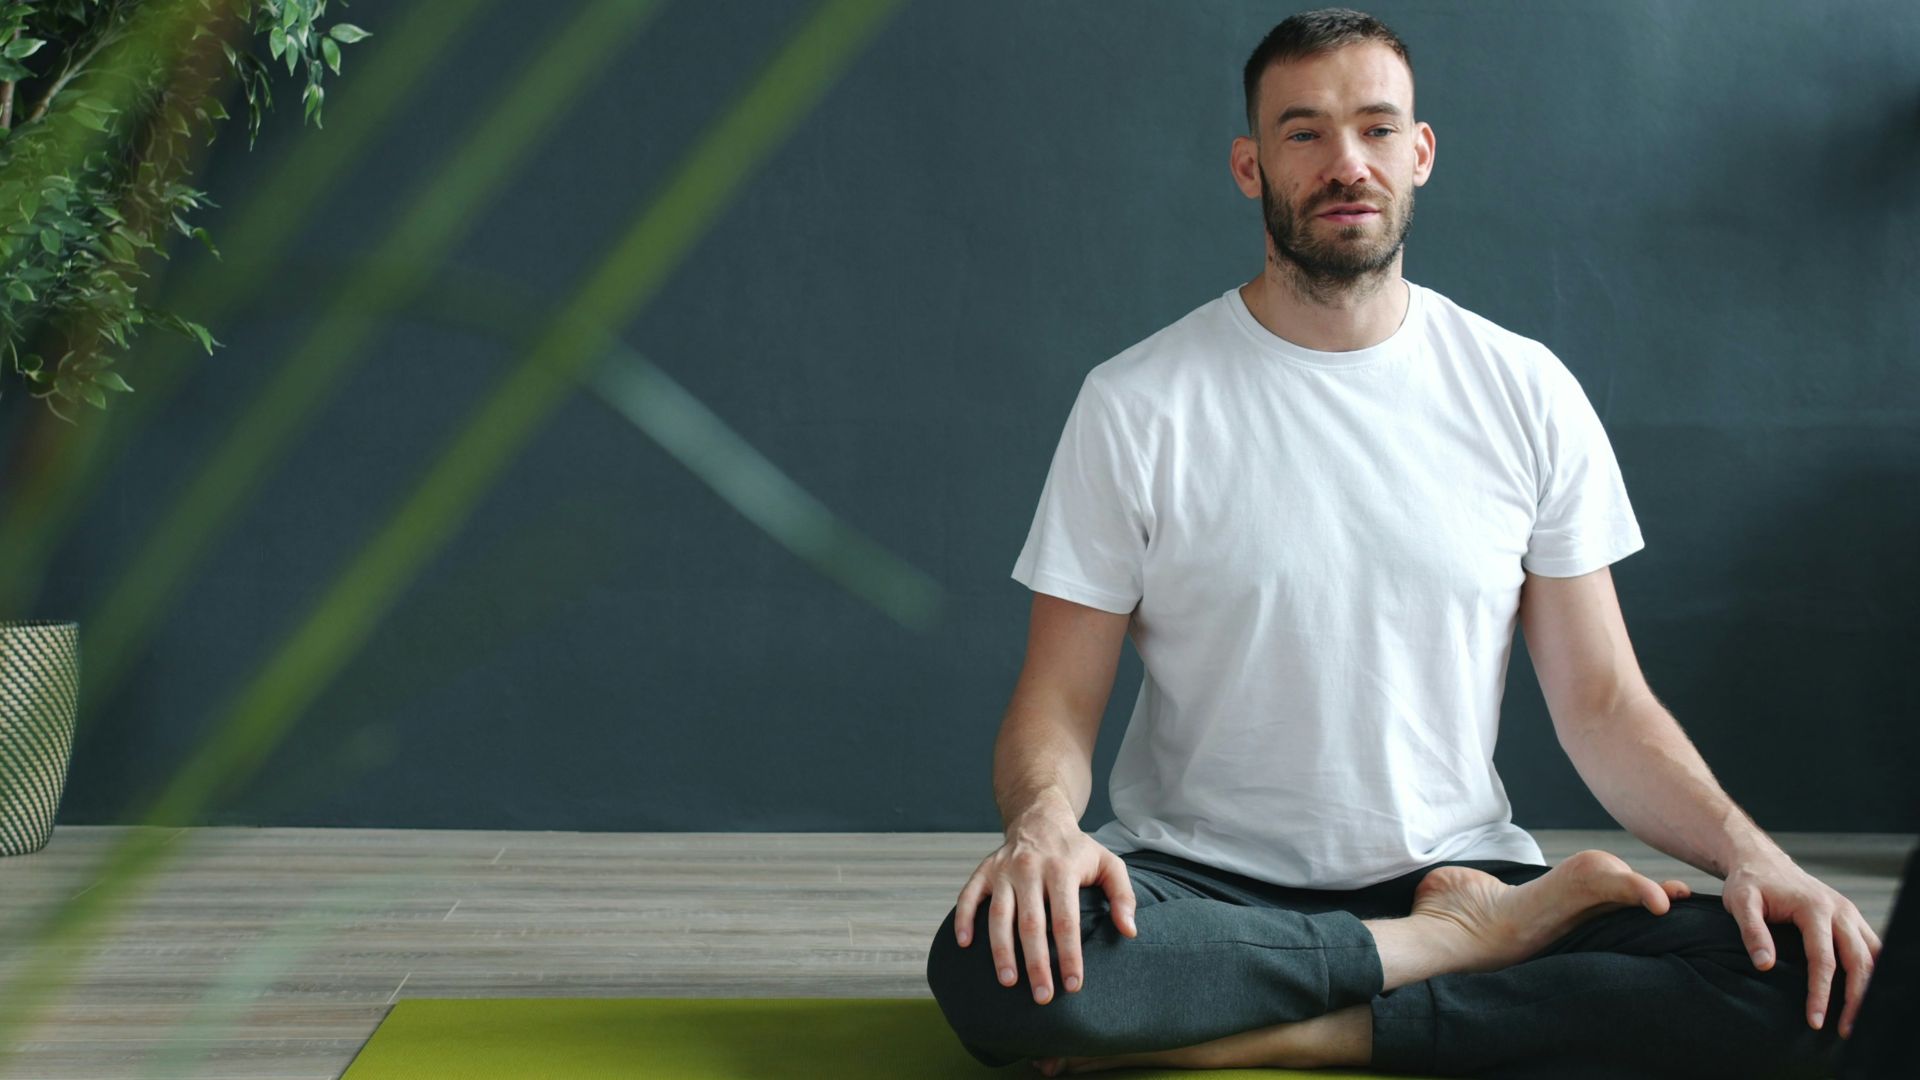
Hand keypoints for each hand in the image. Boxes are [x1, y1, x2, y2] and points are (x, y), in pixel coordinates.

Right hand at [952, 811, 1137, 1005]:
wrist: (1040, 817)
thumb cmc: (1077, 850)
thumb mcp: (1108, 864)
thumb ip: (1123, 896)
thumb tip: (1129, 931)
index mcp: (1062, 870)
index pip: (1066, 920)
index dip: (1070, 955)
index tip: (1073, 985)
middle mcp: (1030, 869)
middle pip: (1031, 924)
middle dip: (1036, 963)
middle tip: (1042, 996)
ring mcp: (1004, 870)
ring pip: (998, 915)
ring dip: (1001, 950)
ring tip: (1008, 981)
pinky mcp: (984, 871)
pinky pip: (968, 895)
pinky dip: (963, 919)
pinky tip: (964, 945)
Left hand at [1723, 854, 1882, 1037]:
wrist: (1762, 862)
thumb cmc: (1750, 884)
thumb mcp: (1740, 902)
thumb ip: (1752, 932)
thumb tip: (1764, 965)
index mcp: (1814, 907)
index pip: (1824, 959)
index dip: (1820, 993)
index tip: (1814, 1020)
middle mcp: (1840, 910)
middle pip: (1859, 962)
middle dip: (1855, 1000)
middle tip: (1845, 1032)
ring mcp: (1850, 914)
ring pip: (1874, 957)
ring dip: (1870, 989)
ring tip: (1858, 1020)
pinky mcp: (1852, 919)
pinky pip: (1873, 949)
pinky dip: (1874, 973)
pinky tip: (1865, 994)